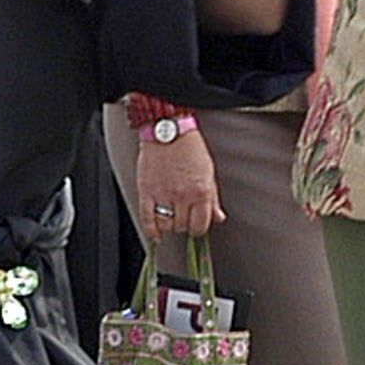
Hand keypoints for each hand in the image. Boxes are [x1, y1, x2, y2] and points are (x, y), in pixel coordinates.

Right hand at [138, 128, 221, 243]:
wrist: (169, 130)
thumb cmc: (190, 147)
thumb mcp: (209, 172)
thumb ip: (213, 198)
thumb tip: (218, 217)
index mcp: (201, 191)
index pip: (201, 225)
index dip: (199, 228)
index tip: (196, 226)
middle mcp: (183, 196)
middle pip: (183, 226)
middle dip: (184, 224)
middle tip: (183, 216)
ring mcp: (163, 195)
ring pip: (167, 225)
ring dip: (169, 225)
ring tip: (170, 217)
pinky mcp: (146, 191)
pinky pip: (147, 218)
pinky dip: (152, 231)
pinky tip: (156, 234)